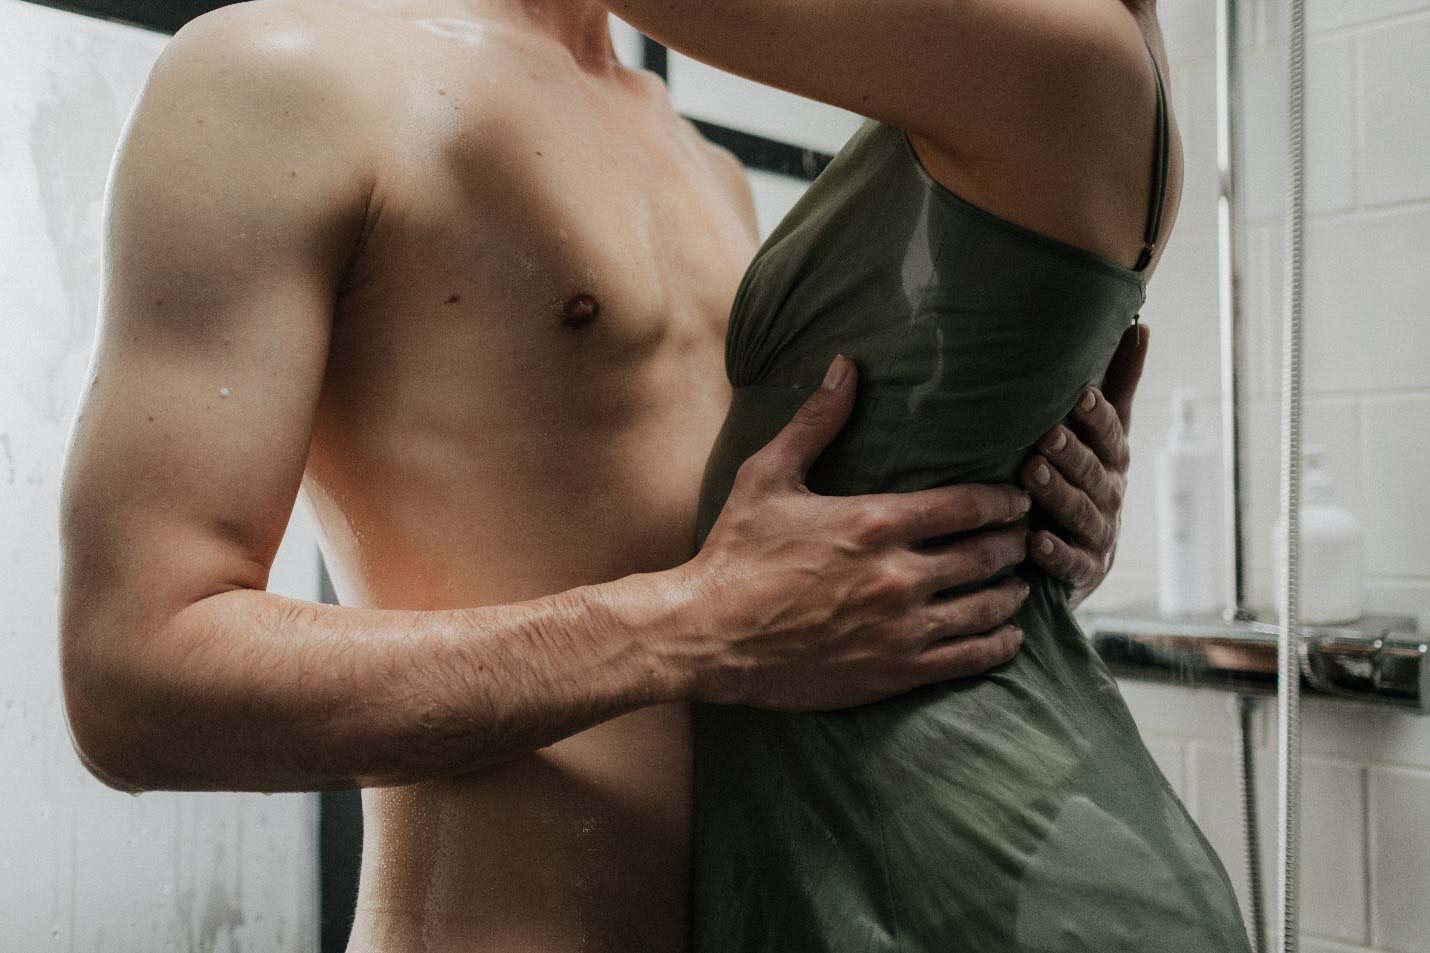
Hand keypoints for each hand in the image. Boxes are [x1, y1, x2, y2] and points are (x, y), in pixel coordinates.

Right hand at [681, 355, 1030, 710]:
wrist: (706, 635)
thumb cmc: (735, 552)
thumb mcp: (767, 476)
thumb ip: (816, 422)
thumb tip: (847, 366)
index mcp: (875, 522)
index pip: (969, 505)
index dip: (1005, 500)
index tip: (1018, 498)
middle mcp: (898, 576)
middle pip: (987, 555)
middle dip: (1015, 543)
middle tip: (1025, 538)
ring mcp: (899, 628)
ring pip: (986, 608)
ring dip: (1012, 593)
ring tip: (1021, 584)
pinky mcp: (893, 672)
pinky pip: (968, 659)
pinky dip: (997, 645)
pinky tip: (1007, 636)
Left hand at [1020, 324, 1149, 607]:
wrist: (1081, 556)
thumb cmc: (1084, 478)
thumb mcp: (1103, 434)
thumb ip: (1119, 384)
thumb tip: (1139, 324)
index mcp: (1114, 459)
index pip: (1110, 435)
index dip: (1098, 417)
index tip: (1081, 395)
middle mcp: (1111, 494)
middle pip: (1094, 472)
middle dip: (1072, 453)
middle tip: (1046, 434)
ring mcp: (1099, 535)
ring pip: (1080, 513)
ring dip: (1057, 493)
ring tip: (1032, 474)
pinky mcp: (1083, 571)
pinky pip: (1070, 563)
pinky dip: (1055, 554)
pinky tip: (1034, 542)